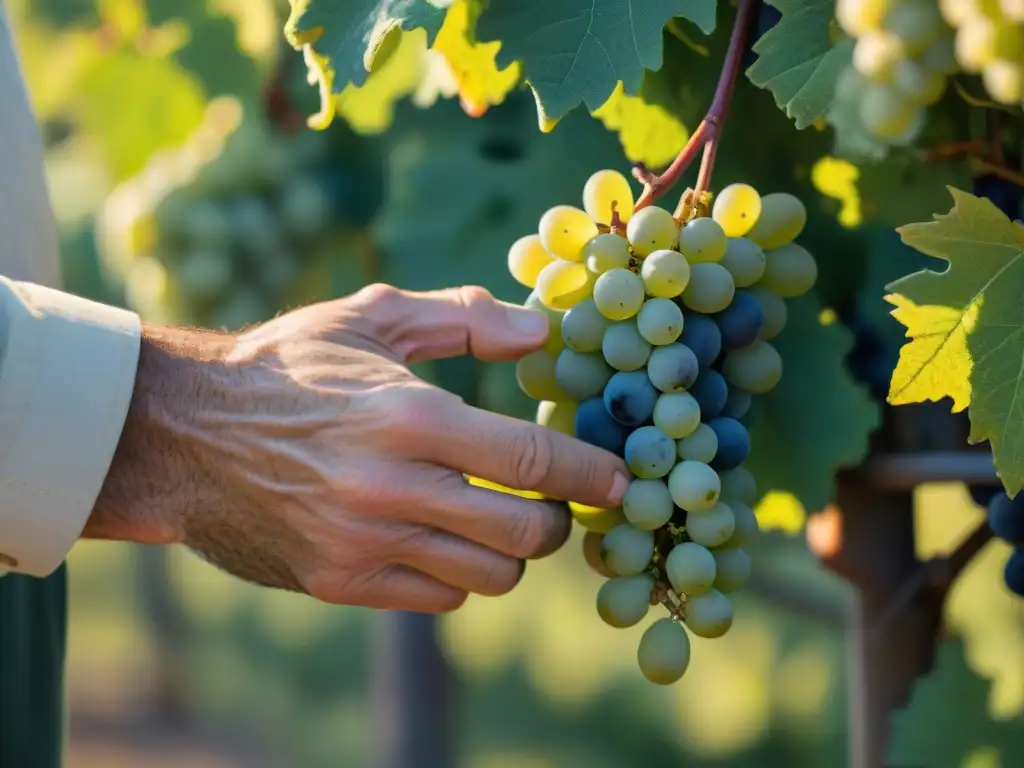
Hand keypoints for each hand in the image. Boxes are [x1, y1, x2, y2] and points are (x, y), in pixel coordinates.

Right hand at [89, 284, 628, 612]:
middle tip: (551, 499)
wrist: (187, 434)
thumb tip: (541, 332)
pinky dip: (458, 574)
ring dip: (509, 549)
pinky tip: (440, 538)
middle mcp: (391, 487)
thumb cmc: (288, 366)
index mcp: (408, 415)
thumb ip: (462, 317)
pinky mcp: (341, 581)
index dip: (591, 472)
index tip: (621, 479)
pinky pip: (439, 597)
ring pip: (489, 574)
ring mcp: (364, 543)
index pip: (530, 458)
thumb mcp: (369, 315)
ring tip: (494, 517)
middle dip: (556, 519)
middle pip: (524, 530)